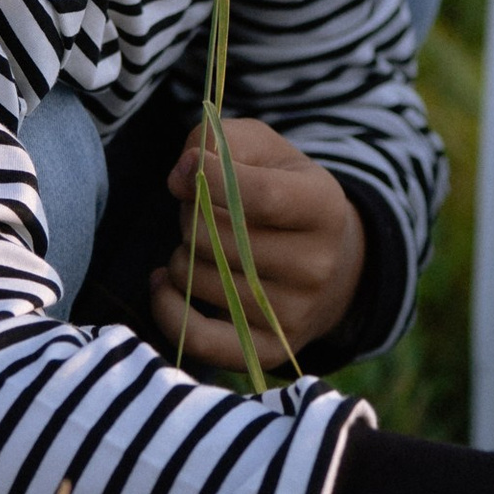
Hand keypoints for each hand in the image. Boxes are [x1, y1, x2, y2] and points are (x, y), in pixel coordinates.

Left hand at [155, 116, 366, 371]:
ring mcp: (293, 314)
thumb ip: (219, 143)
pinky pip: (197, 338)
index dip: (209, 176)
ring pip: (198, 279)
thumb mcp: (265, 152)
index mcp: (323, 207)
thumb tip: (178, 178)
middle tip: (197, 210)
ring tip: (198, 245)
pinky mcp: (266, 351)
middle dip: (188, 214)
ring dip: (180, 254)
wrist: (329, 264)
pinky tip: (163, 281)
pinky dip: (166, 307)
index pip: (259, 194)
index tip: (189, 166)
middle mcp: (316, 265)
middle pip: (217, 237)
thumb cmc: (284, 193)